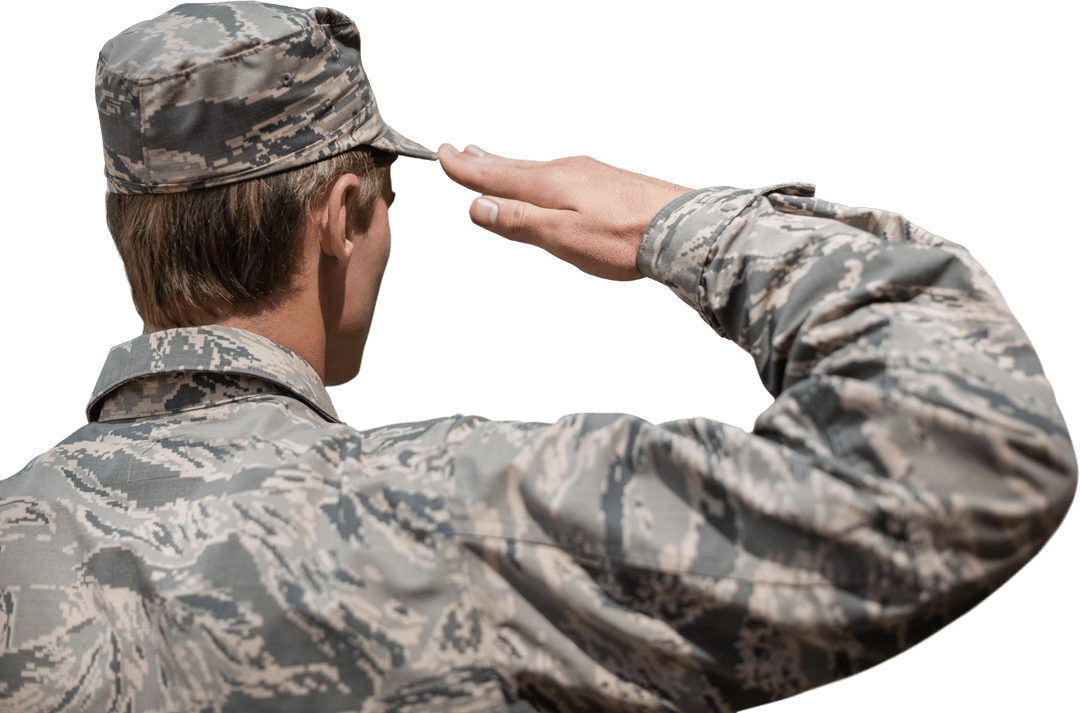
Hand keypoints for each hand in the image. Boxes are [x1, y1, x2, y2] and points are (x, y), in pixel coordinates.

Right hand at [438, 144, 691, 280]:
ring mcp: (589, 173)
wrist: (681, 229)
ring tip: (493, 160)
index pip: (494, 176)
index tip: (441, 156)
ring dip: (510, 165)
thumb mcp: (561, 237)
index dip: (465, 170)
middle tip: (461, 151)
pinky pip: (559, 173)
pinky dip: (538, 173)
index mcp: (548, 184)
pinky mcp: (608, 181)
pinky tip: (546, 178)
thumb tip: (475, 207)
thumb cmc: (621, 240)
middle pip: (514, 166)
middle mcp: (565, 170)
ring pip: (536, 168)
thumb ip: (518, 221)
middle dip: (484, 161)